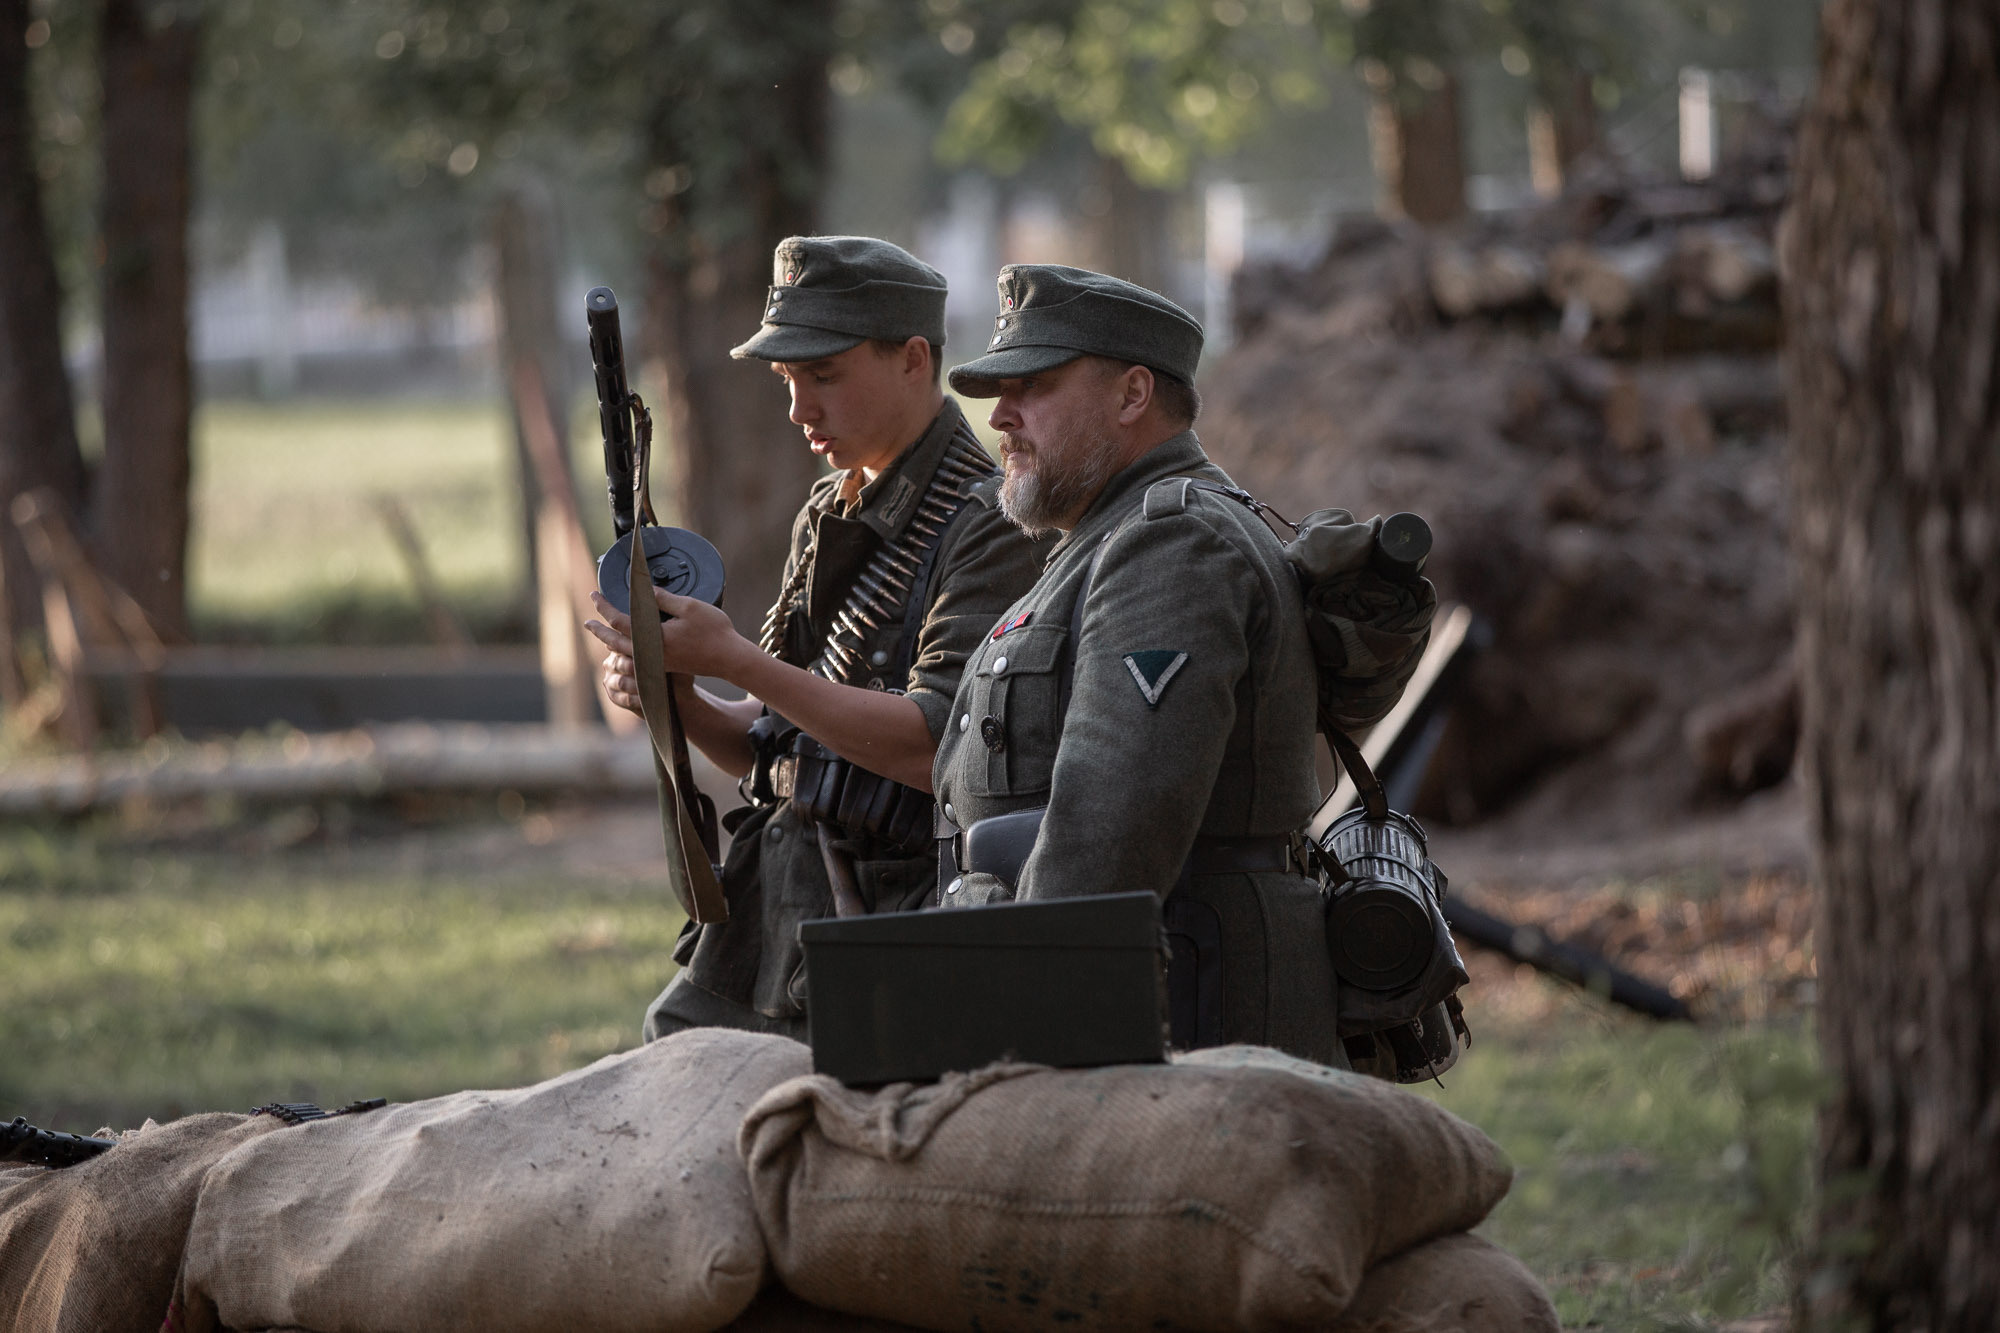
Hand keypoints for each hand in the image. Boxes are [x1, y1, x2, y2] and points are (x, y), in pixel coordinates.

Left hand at [583, 588, 752, 704]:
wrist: (730, 659)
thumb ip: (665, 598)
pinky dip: (626, 652)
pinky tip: (625, 648)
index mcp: (654, 638)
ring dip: (610, 642)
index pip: (619, 621)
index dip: (603, 607)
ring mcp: (657, 664)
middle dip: (599, 630)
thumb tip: (645, 591)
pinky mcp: (665, 668)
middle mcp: (651, 654)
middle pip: (614, 642)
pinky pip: (636, 660)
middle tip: (587, 622)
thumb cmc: (715, 632)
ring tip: (602, 634)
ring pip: (624, 654)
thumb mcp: (690, 607)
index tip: (594, 595)